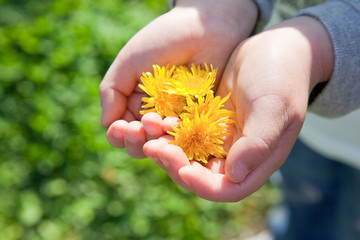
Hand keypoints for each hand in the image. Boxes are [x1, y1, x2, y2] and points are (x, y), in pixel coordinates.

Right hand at [100, 0, 257, 158]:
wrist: (204, 27)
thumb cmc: (163, 39)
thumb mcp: (129, 62)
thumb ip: (112, 91)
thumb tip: (105, 124)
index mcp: (134, 102)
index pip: (121, 131)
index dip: (118, 135)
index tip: (121, 127)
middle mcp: (154, 114)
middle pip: (139, 143)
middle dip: (135, 141)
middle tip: (138, 128)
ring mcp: (177, 119)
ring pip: (161, 145)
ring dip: (154, 141)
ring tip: (156, 123)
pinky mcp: (198, 119)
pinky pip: (186, 139)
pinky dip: (176, 139)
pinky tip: (172, 126)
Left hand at [143, 16, 333, 201]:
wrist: (274, 50)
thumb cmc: (281, 78)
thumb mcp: (274, 108)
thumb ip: (257, 143)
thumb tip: (234, 175)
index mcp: (256, 161)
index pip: (226, 189)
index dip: (201, 185)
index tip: (181, 168)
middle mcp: (236, 156)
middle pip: (200, 176)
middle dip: (175, 165)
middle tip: (152, 147)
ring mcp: (220, 139)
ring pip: (187, 156)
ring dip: (166, 149)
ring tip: (147, 134)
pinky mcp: (207, 122)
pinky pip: (184, 134)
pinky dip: (169, 131)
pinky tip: (156, 120)